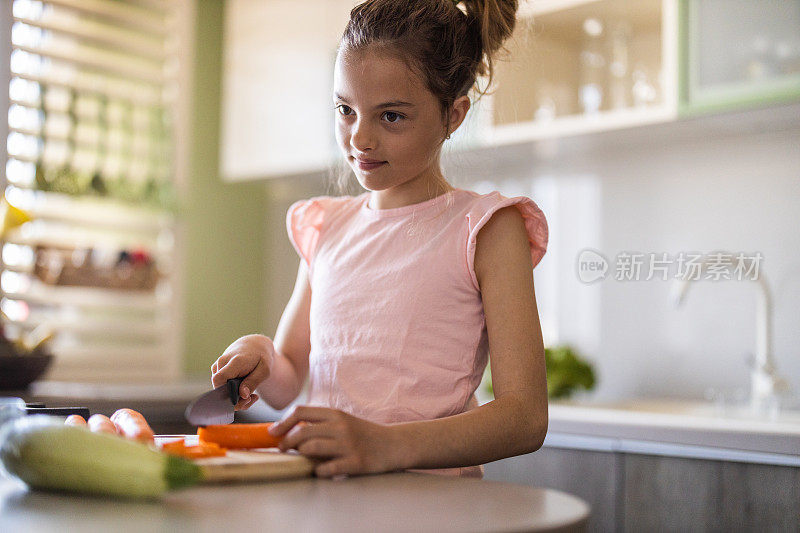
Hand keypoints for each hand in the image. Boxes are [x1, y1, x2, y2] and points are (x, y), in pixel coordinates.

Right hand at [211, 334, 275, 410]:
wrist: (254, 344)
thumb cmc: (261, 357)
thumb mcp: (265, 369)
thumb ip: (253, 382)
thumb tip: (242, 395)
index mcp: (234, 361)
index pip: (219, 379)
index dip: (226, 393)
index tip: (242, 398)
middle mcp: (222, 362)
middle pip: (219, 388)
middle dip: (235, 399)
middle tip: (251, 399)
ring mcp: (218, 366)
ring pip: (219, 389)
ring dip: (234, 397)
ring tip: (250, 395)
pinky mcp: (217, 370)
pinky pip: (220, 385)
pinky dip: (231, 392)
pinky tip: (244, 390)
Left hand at [268, 406, 401, 477]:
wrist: (393, 444)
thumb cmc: (363, 434)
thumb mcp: (343, 420)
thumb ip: (321, 423)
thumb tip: (289, 430)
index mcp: (336, 414)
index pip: (300, 412)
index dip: (282, 422)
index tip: (273, 433)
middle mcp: (340, 426)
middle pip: (302, 432)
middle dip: (286, 443)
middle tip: (282, 449)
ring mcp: (348, 445)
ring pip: (311, 449)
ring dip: (301, 456)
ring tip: (301, 459)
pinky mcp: (355, 462)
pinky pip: (327, 469)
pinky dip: (318, 471)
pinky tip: (319, 470)